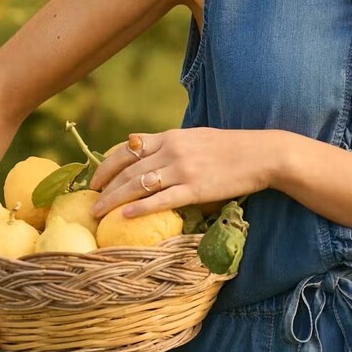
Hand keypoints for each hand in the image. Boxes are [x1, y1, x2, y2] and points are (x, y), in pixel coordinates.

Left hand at [88, 127, 280, 218]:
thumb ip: (171, 145)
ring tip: (98, 212)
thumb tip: (149, 154)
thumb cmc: (230, 148)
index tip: (95, 178)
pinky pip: (161, 200)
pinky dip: (140, 208)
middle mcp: (172, 151)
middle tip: (91, 200)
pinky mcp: (195, 189)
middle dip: (105, 185)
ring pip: (139, 185)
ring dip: (114, 199)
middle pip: (128, 169)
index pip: (129, 148)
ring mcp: (183, 170)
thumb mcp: (195, 138)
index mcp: (171, 136)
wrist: (260, 154)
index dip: (108, 163)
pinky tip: (125, 215)